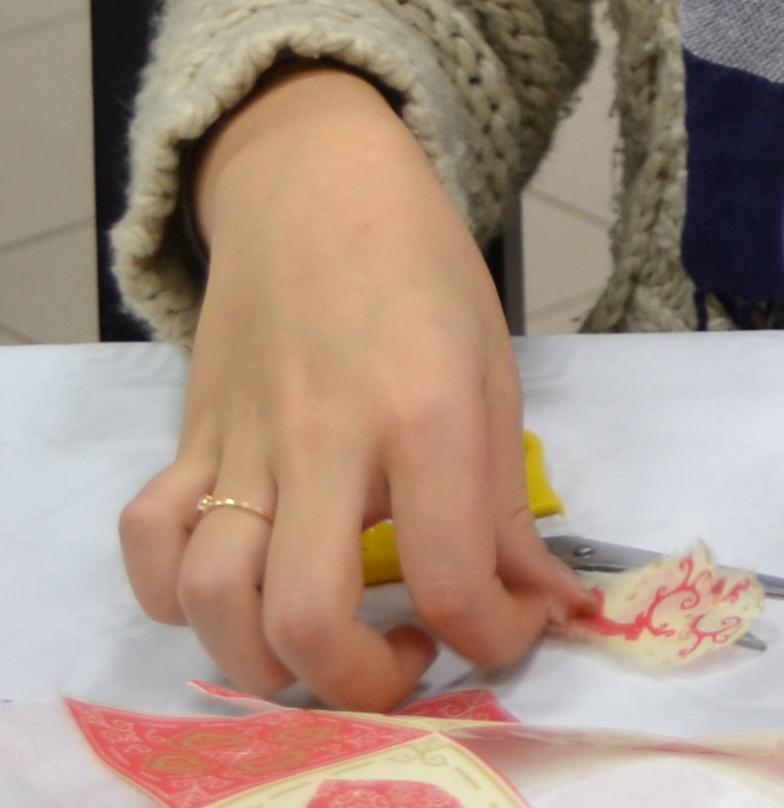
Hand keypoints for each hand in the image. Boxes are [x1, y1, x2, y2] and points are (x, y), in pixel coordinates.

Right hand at [120, 64, 581, 705]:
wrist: (317, 187)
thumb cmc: (423, 272)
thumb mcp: (494, 372)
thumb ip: (508, 503)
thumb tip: (548, 603)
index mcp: (423, 413)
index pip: (447, 575)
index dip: (492, 638)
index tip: (511, 632)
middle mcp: (325, 439)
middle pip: (309, 617)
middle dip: (364, 683)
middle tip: (409, 654)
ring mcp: (242, 445)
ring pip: (212, 601)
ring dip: (265, 657)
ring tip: (325, 635)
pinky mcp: (186, 442)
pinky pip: (149, 546)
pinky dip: (176, 595)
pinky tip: (239, 588)